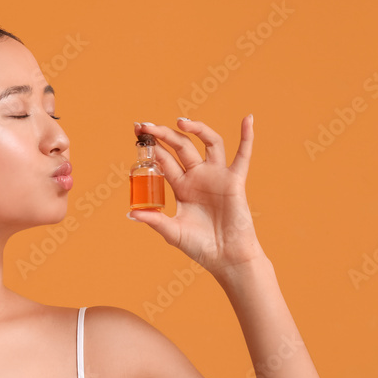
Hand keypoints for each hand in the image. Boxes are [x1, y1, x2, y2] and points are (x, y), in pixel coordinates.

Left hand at [128, 115, 264, 278]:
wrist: (226, 258)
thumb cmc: (199, 246)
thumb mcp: (172, 232)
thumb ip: (154, 220)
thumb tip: (130, 214)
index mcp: (181, 186)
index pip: (164, 159)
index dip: (151, 146)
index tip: (136, 133)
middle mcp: (198, 176)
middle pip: (180, 146)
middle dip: (163, 134)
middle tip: (145, 125)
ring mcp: (216, 176)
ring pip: (207, 143)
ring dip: (196, 129)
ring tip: (180, 121)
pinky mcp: (235, 180)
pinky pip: (243, 155)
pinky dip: (247, 137)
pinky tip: (247, 119)